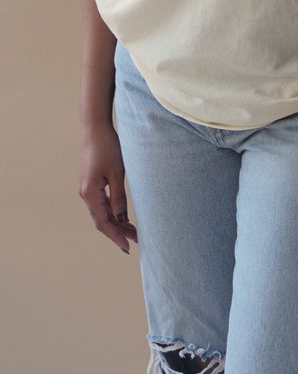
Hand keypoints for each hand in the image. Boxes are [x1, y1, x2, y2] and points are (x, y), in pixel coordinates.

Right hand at [79, 121, 136, 252]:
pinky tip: (123, 214)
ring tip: (133, 229)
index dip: (115, 236)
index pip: (103, 223)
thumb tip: (121, 219)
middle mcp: (85, 193)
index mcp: (90, 193)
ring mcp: (87, 188)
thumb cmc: (107, 147)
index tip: (128, 246)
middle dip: (118, 231)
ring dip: (116, 221)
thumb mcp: (117, 173)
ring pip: (101, 211)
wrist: (95, 127)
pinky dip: (112, 210)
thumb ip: (119, 197)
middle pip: (101, 219)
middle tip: (136, 239)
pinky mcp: (91, 182)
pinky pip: (101, 202)